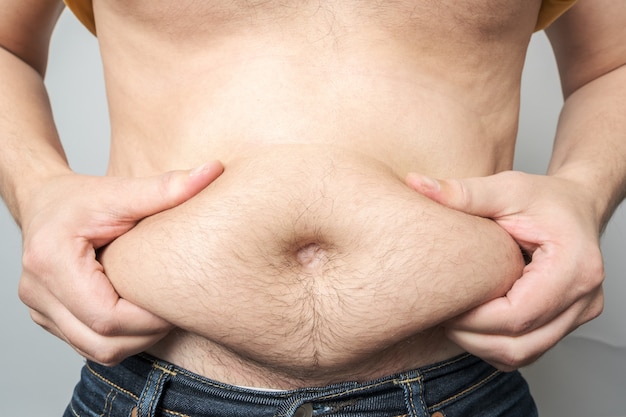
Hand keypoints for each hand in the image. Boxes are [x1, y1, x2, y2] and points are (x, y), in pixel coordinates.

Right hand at [17, 162, 223, 365]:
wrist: (43, 203)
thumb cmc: (78, 197)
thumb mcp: (120, 190)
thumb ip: (166, 188)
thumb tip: (214, 171)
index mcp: (51, 261)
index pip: (105, 316)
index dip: (148, 318)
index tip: (178, 301)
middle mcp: (37, 293)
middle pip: (102, 342)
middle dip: (147, 333)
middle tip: (177, 310)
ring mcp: (40, 310)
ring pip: (96, 351)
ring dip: (136, 340)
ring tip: (160, 312)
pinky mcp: (49, 318)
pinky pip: (89, 346)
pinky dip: (120, 338)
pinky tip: (140, 315)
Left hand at [406, 170, 603, 370]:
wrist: (575, 206)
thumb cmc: (545, 197)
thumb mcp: (506, 188)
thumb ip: (463, 192)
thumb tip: (416, 184)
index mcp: (574, 268)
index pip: (518, 315)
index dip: (474, 318)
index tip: (443, 301)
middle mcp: (583, 299)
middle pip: (520, 344)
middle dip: (472, 336)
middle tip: (441, 313)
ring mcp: (579, 315)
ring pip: (523, 355)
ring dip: (481, 344)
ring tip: (455, 316)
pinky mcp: (566, 323)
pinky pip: (526, 351)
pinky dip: (494, 344)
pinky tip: (474, 320)